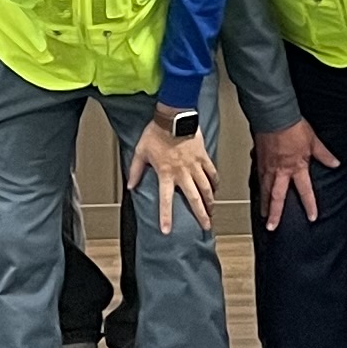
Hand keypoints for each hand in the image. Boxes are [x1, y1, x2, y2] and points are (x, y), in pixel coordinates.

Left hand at [129, 116, 218, 233]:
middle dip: (200, 214)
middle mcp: (182, 173)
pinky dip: (215, 182)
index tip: (167, 231)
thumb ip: (136, 170)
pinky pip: (211, 172)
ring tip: (212, 211)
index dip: (166, 216)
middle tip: (206, 226)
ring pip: (206, 188)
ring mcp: (195, 165)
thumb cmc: (156, 133)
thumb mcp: (140, 152)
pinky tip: (216, 188)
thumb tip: (130, 186)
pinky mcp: (203, 157)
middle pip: (194, 198)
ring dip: (210, 201)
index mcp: (166, 174)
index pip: (166, 200)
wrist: (174, 116)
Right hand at [250, 118, 337, 231]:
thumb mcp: (313, 141)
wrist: (273, 115)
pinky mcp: (259, 161)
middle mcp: (281, 172)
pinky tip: (258, 192)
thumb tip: (335, 163)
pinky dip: (258, 188)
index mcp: (296, 167)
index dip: (310, 205)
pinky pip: (258, 179)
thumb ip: (324, 155)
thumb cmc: (292, 126)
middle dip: (275, 214)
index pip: (305, 191)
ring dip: (264, 204)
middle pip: (277, 198)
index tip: (311, 217)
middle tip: (272, 226)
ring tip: (263, 215)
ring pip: (265, 191)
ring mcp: (268, 167)